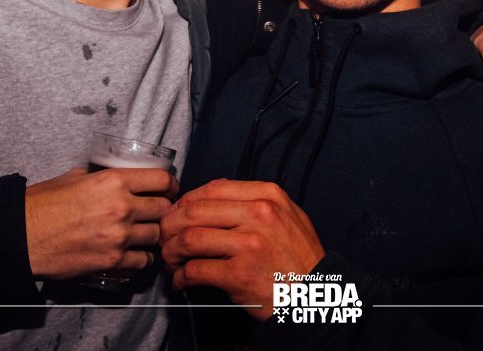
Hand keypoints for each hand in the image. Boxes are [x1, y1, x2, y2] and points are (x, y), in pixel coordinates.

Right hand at [25, 166, 177, 278]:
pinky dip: (142, 257)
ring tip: (145, 233)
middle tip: (157, 212)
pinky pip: (143, 260)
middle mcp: (122, 207)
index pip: (161, 179)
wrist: (20, 237)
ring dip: (153, 234)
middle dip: (163, 209)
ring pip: (156, 235)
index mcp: (113, 181)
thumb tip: (112, 175)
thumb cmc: (42, 205)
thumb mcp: (73, 177)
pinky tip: (135, 253)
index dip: (170, 183)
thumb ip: (99, 176)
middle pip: (164, 208)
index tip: (169, 188)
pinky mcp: (111, 260)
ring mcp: (119, 236)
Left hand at [161, 179, 323, 320]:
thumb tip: (214, 191)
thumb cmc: (299, 257)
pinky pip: (195, 270)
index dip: (186, 202)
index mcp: (267, 195)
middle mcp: (258, 214)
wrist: (316, 293)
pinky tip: (182, 281)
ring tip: (172, 261)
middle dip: (170, 226)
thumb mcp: (286, 214)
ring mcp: (249, 244)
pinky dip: (181, 277)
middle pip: (193, 212)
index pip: (212, 188)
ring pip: (189, 239)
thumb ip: (254, 199)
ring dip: (171, 252)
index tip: (178, 215)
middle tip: (166, 239)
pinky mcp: (239, 274)